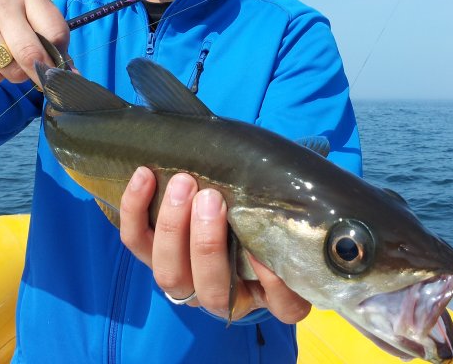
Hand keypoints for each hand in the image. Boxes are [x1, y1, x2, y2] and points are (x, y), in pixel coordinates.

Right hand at [0, 0, 69, 84]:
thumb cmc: (7, 26)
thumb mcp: (33, 25)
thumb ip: (54, 46)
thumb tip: (72, 77)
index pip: (56, 33)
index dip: (60, 58)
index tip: (58, 68)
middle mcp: (2, 1)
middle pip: (32, 52)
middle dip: (40, 74)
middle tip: (42, 81)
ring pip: (10, 68)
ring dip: (13, 75)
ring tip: (4, 59)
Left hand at [119, 167, 311, 323]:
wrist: (222, 207)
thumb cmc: (263, 210)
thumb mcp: (284, 205)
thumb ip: (293, 191)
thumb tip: (316, 147)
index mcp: (269, 293)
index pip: (282, 303)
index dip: (275, 283)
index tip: (272, 251)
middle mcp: (225, 297)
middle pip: (213, 288)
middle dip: (207, 243)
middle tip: (212, 198)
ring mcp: (186, 282)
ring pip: (170, 273)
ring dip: (173, 227)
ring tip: (183, 184)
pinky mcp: (152, 259)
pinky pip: (136, 243)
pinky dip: (136, 209)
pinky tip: (144, 175)